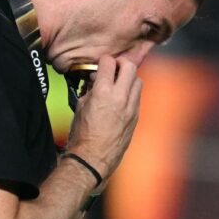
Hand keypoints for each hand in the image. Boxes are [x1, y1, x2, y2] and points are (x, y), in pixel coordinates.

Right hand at [67, 55, 141, 180]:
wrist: (93, 157)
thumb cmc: (83, 135)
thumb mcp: (80, 107)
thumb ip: (90, 90)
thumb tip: (95, 81)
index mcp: (103, 92)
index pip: (109, 63)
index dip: (104, 61)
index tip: (101, 64)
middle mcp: (120, 97)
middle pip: (130, 66)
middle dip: (121, 64)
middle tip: (114, 68)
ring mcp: (131, 107)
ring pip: (138, 80)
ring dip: (129, 78)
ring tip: (119, 83)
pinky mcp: (136, 117)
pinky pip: (138, 96)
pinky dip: (131, 92)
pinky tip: (122, 98)